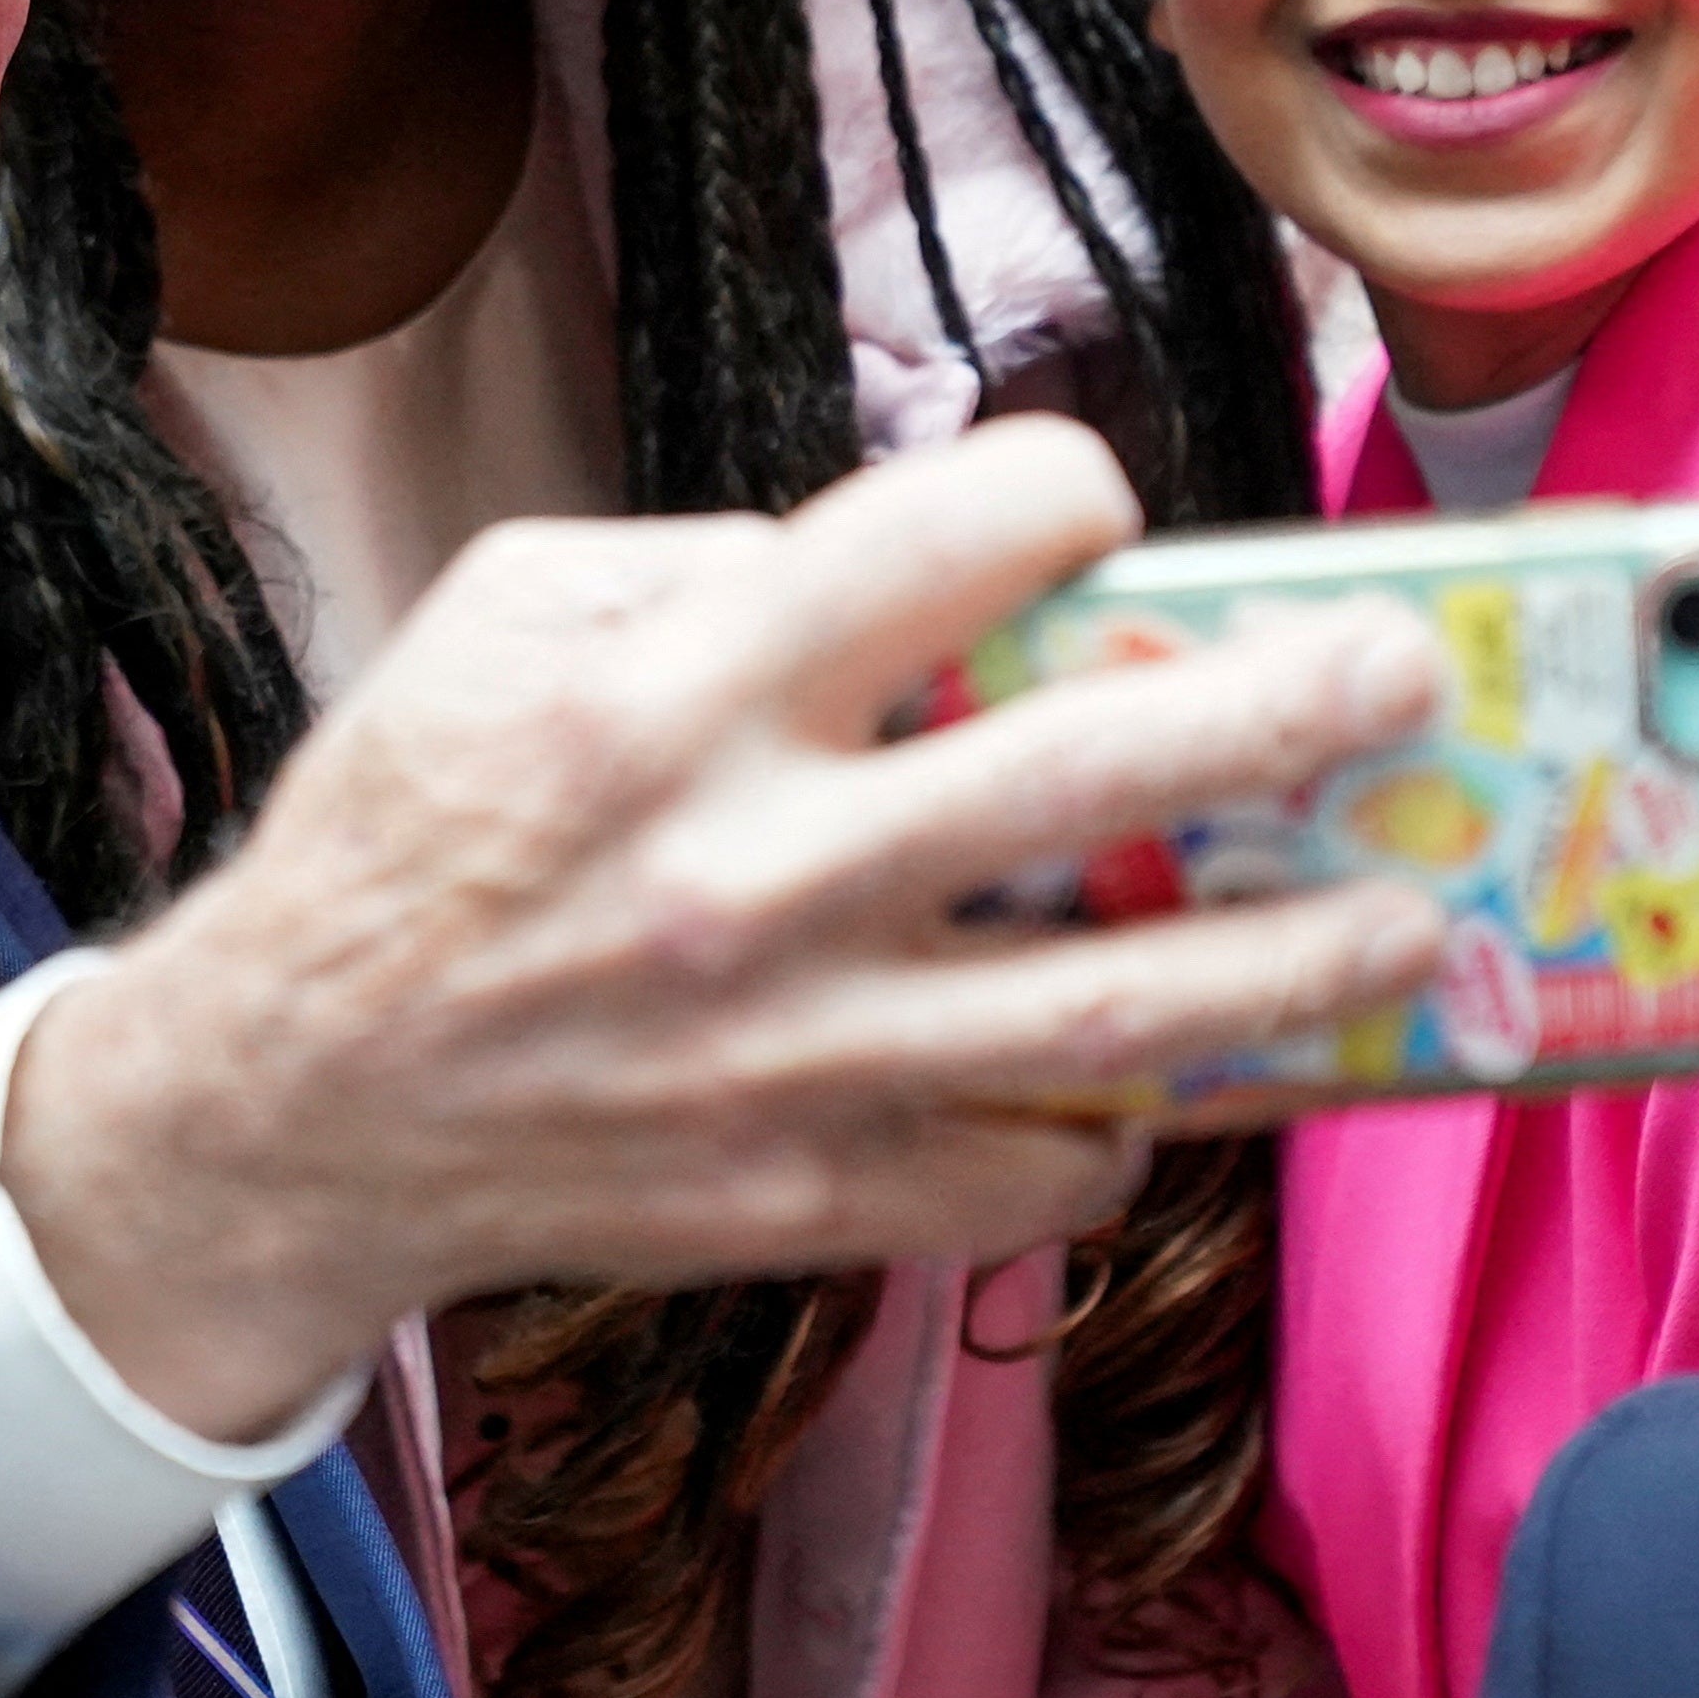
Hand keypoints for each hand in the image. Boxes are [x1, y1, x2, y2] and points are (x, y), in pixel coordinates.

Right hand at [9, 420, 1449, 1439]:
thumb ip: (713, 564)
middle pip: (1087, 774)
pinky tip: (1180, 1080)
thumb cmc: (410, 832)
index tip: (1097, 518)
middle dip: (1288, 708)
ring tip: (1407, 905)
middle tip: (1408, 673)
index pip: (946, 544)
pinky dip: (1129, 1128)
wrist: (291, 1107)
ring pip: (1114, 1006)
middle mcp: (754, 872)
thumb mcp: (503, 616)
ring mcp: (797, 1055)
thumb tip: (926, 567)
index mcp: (672, 693)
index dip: (1062, 499)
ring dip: (1293, 954)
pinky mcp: (811, 1198)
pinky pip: (1034, 1173)